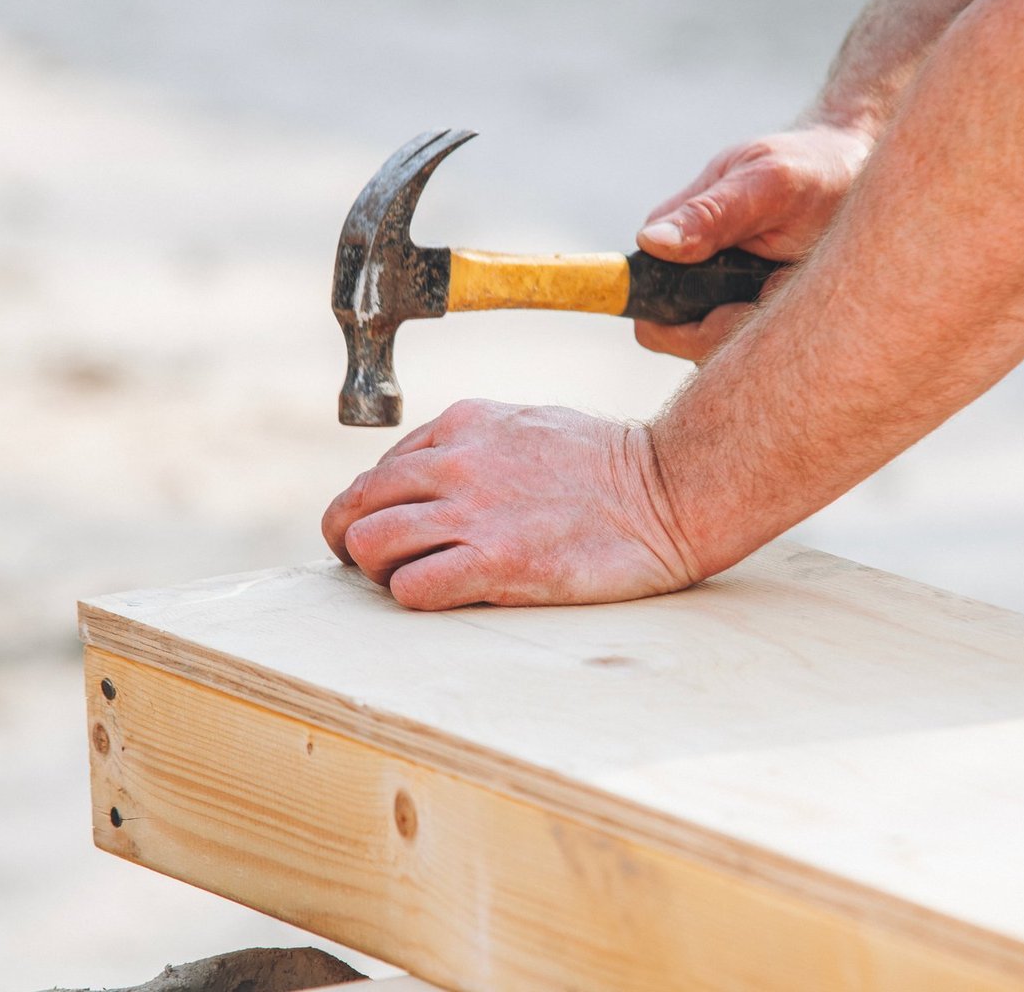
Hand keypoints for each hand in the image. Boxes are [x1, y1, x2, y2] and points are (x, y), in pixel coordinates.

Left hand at [322, 400, 700, 609]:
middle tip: (375, 565)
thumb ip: (473, 445)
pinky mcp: (495, 563)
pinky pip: (413, 588)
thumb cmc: (609, 464)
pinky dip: (415, 597)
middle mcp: (455, 464)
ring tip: (409, 582)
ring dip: (380, 571)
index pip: (379, 472)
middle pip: (357, 506)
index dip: (377, 509)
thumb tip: (429, 476)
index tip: (397, 532)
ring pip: (369, 544)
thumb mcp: (527, 424)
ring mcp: (473, 512)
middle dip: (354, 541)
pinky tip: (445, 596)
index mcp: (461, 426)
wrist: (669, 489)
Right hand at [634, 124, 872, 361]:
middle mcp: (688, 276)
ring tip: (793, 282)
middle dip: (734, 324)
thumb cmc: (814, 168)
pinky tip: (802, 298)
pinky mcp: (752, 319)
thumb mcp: (768, 182)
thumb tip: (650, 241)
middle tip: (778, 285)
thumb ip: (712, 212)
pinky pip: (754, 350)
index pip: (649, 305)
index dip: (686, 320)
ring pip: (721, 350)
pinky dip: (784, 333)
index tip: (734, 303)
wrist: (861, 174)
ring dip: (763, 326)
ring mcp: (720, 302)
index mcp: (673, 240)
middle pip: (683, 339)